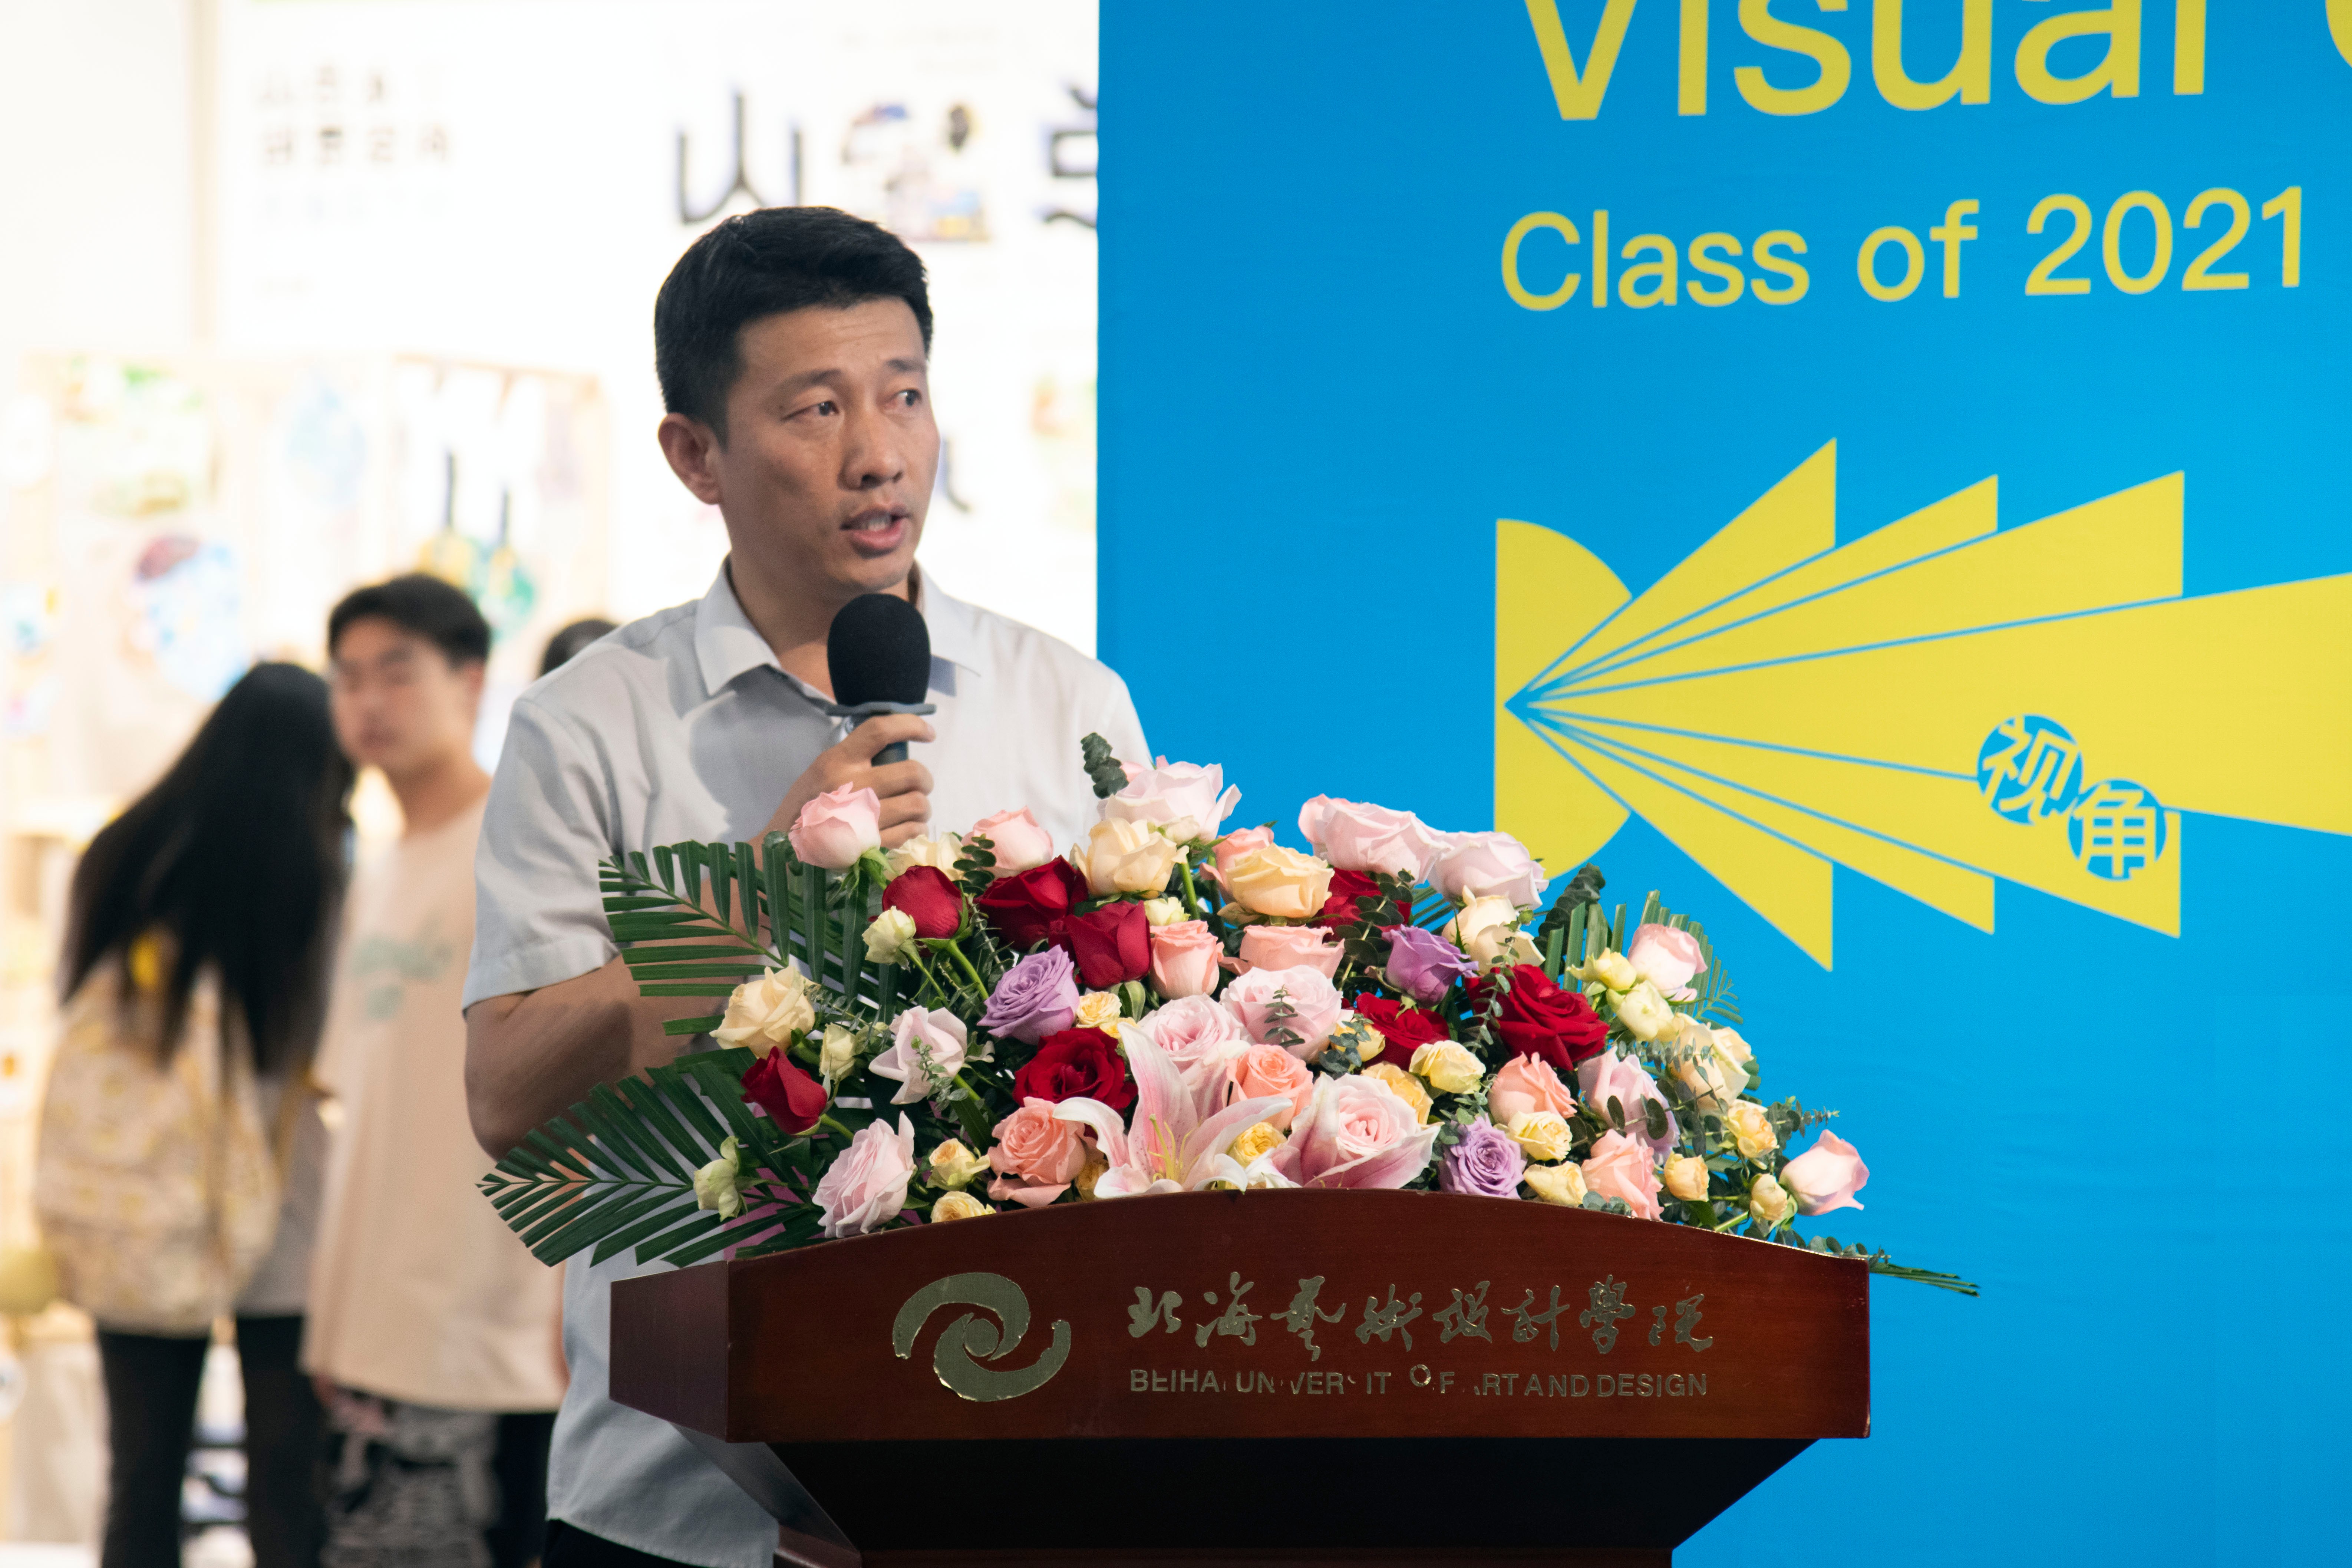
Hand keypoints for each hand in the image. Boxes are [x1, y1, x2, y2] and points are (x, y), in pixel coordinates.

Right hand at [768, 713, 935, 848]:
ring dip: (923, 807)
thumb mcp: (821, 772)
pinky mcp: (870, 846)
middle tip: (920, 785)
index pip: (880, 730)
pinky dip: (915, 828)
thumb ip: (854, 760)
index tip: (928, 733)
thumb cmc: (805, 808)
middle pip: (912, 773)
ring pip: (918, 804)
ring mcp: (862, 819)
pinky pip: (912, 831)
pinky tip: (906, 827)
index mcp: (837, 761)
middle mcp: (851, 786)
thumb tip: (899, 753)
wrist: (784, 852)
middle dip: (925, 779)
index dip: (911, 726)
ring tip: (914, 809)